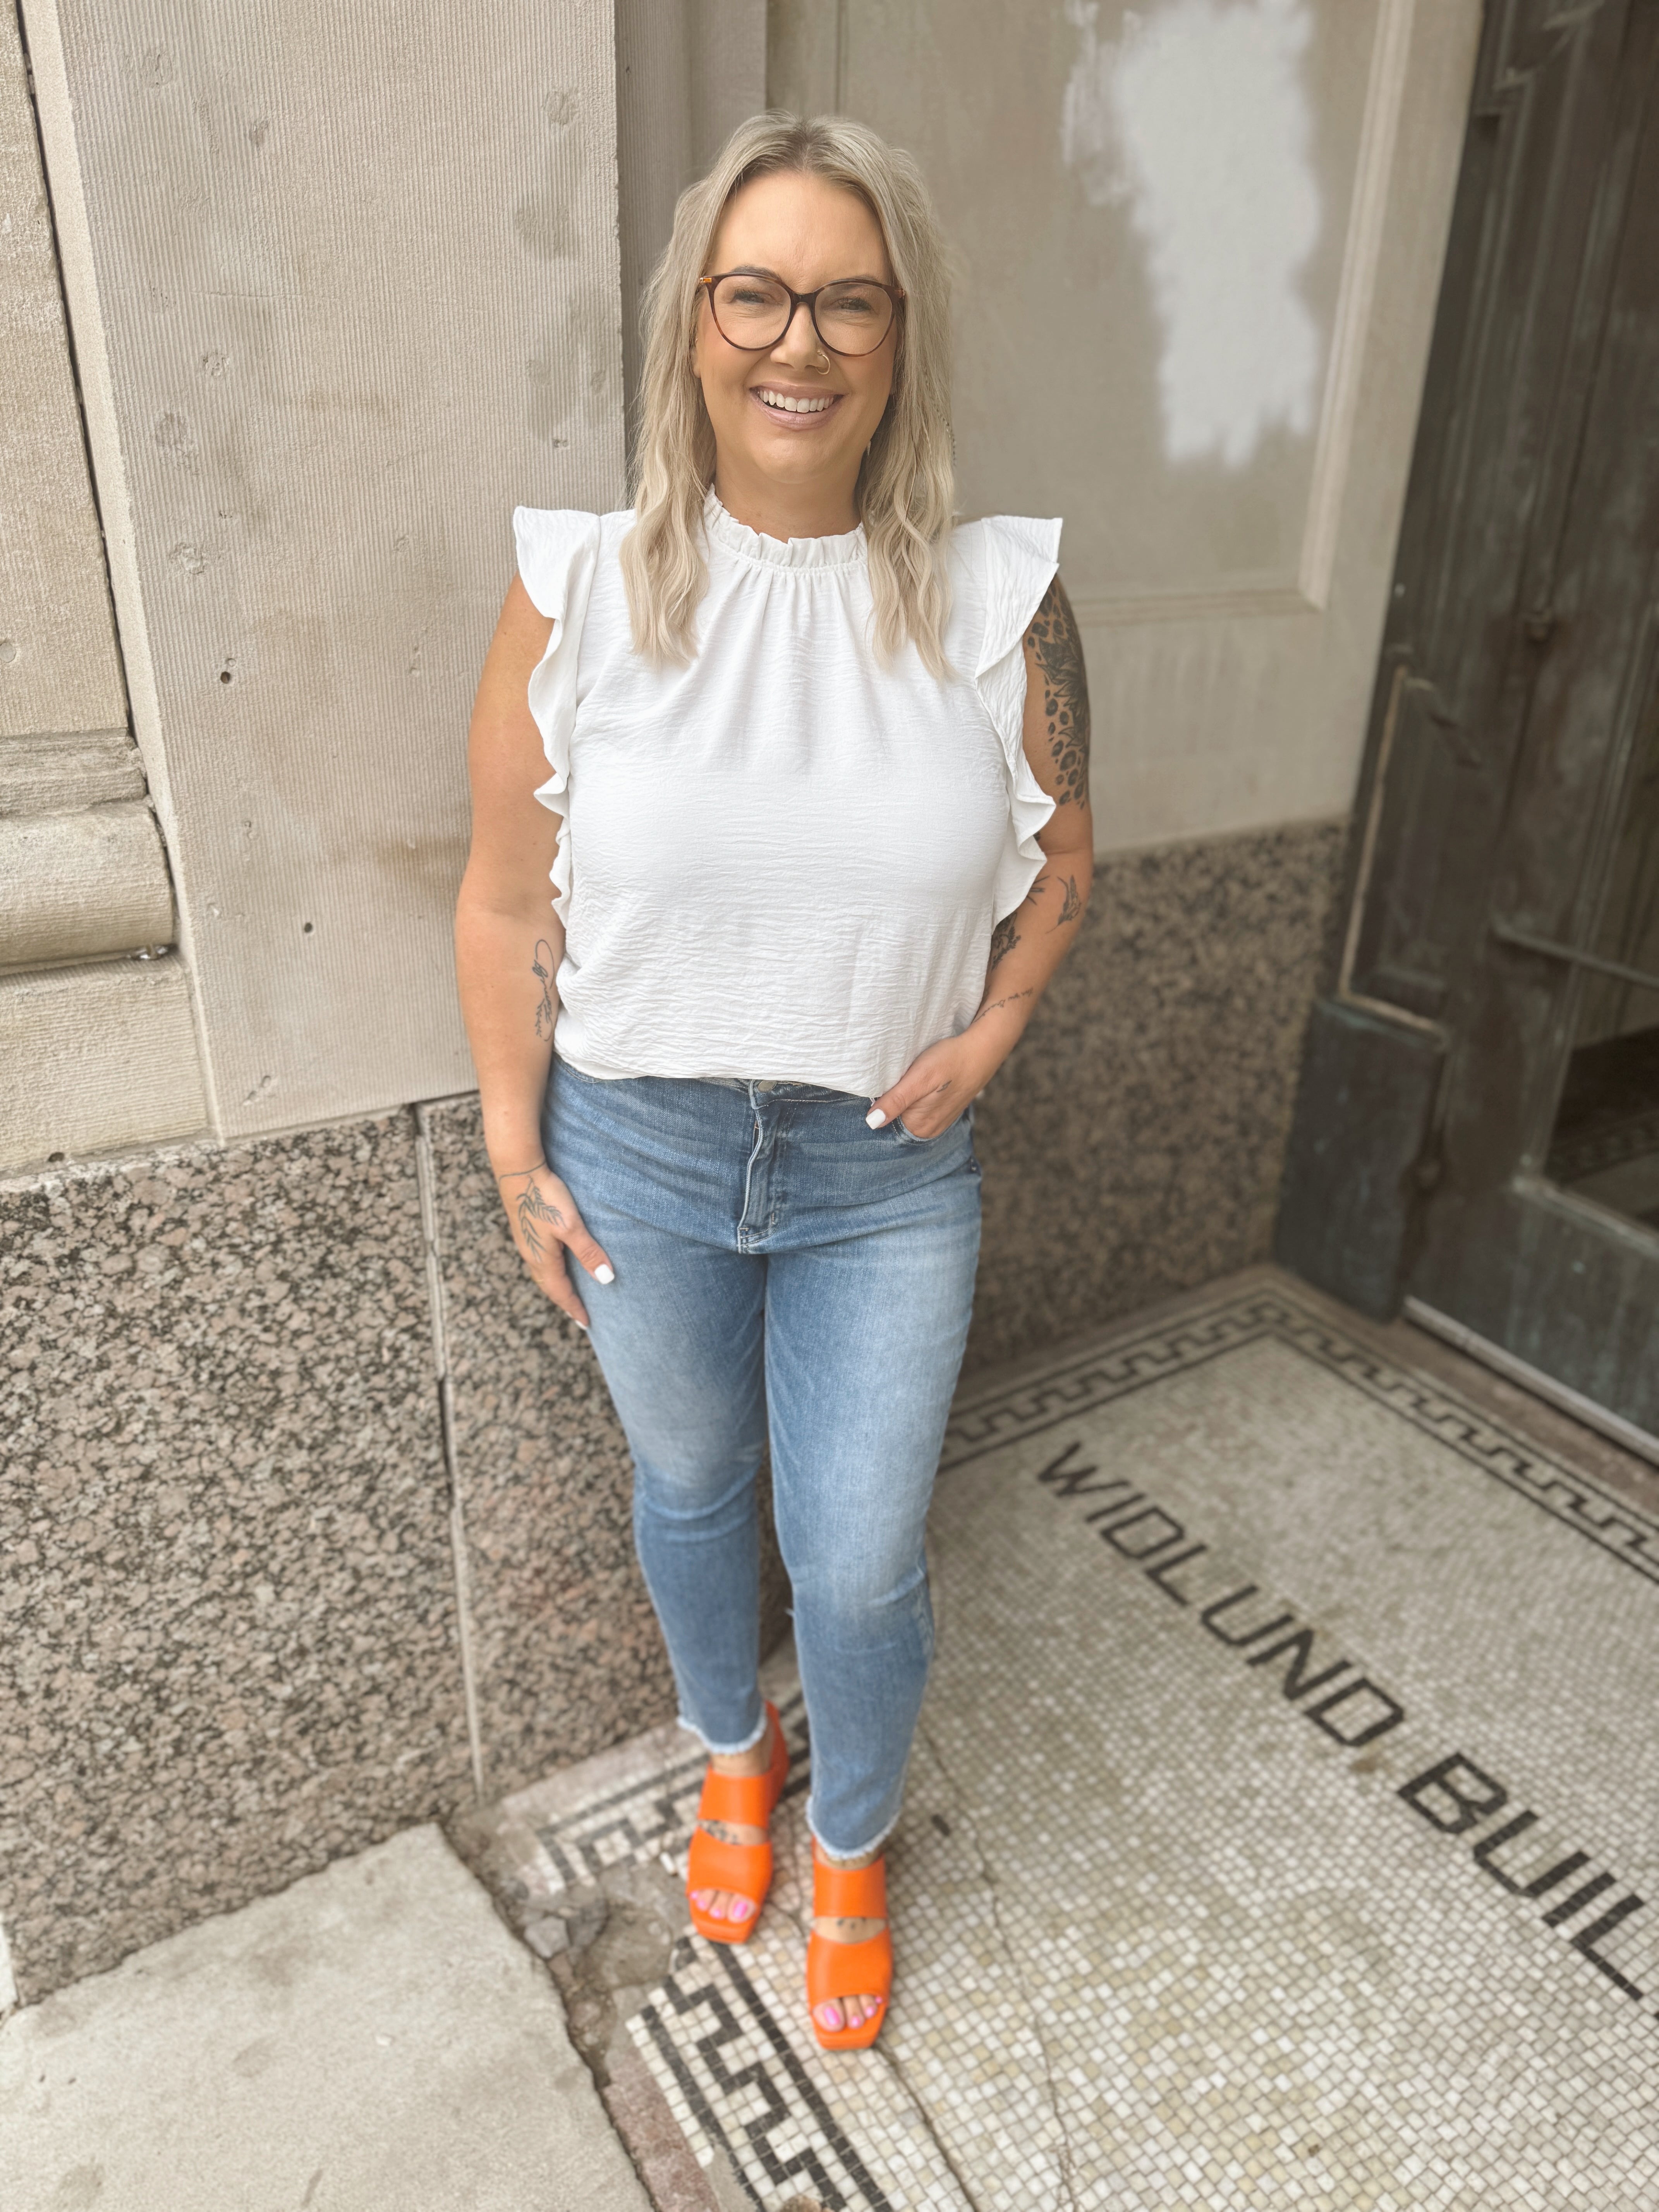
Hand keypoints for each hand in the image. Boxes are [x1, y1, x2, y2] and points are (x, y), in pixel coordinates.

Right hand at [494, 1161, 613, 1328]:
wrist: (518, 1170)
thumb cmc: (545, 1198)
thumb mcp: (571, 1226)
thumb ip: (588, 1252)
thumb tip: (606, 1280)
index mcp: (542, 1259)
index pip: (561, 1292)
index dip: (574, 1308)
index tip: (587, 1323)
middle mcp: (532, 1255)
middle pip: (550, 1286)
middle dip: (564, 1301)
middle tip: (579, 1313)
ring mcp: (527, 1242)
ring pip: (544, 1273)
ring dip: (557, 1286)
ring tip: (570, 1293)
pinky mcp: (527, 1229)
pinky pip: (541, 1260)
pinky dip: (552, 1270)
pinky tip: (558, 1263)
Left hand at [866, 1024, 1006, 1141]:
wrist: (981, 1050)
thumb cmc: (950, 1060)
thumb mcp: (919, 1078)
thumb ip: (896, 1101)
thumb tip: (872, 1123)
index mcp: (919, 1126)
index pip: (883, 1123)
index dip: (876, 1105)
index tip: (877, 1088)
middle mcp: (927, 1130)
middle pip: (894, 1120)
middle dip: (887, 1103)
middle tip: (892, 1079)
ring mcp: (936, 1122)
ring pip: (905, 1113)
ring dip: (900, 1099)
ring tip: (905, 1079)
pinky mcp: (941, 1111)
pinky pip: (917, 1109)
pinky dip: (912, 1097)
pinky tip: (917, 1083)